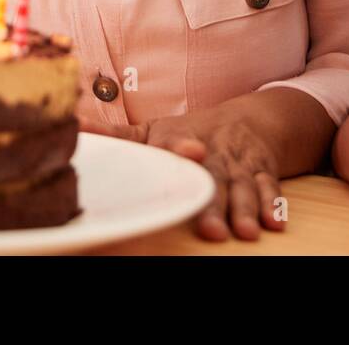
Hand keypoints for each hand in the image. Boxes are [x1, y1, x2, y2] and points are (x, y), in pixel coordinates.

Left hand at [82, 109, 284, 241]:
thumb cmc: (190, 132)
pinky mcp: (263, 170)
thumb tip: (74, 125)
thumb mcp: (154, 129)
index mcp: (181, 138)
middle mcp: (213, 150)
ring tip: (246, 232)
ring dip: (245, 208)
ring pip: (243, 185)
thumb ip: (117, 135)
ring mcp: (239, 161)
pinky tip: (274, 223)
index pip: (178, 144)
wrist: (248, 117)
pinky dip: (272, 203)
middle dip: (214, 201)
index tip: (191, 154)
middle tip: (212, 229)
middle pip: (213, 176)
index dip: (182, 150)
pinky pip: (269, 187)